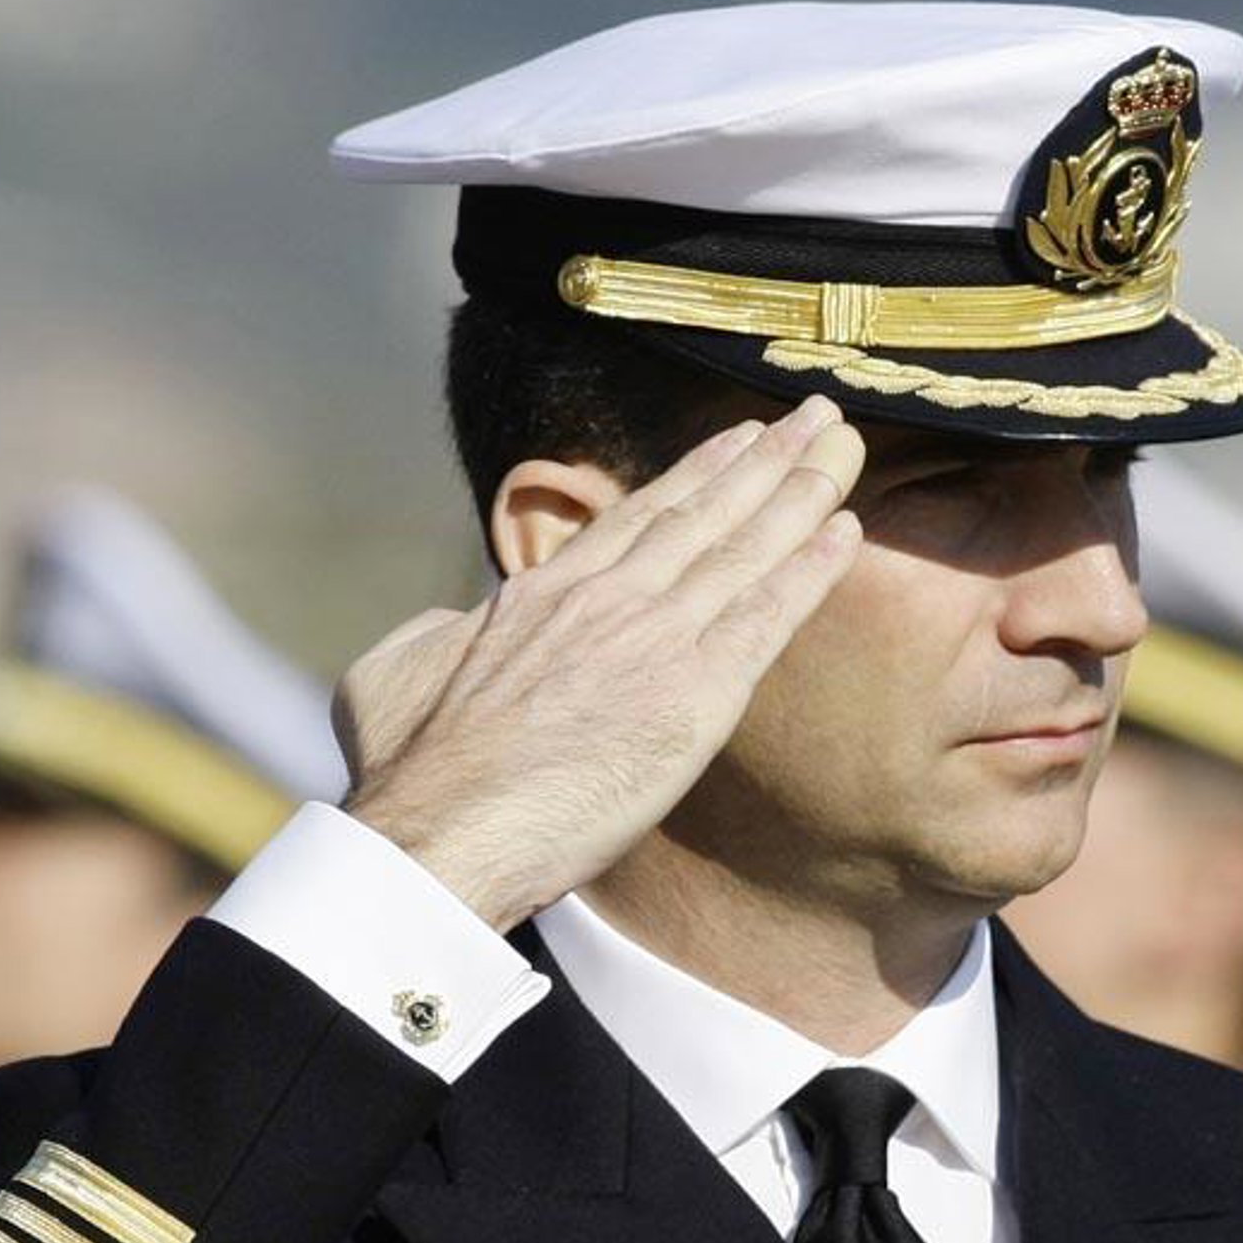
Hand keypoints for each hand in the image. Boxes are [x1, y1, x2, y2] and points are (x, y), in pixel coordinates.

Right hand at [335, 397, 864, 929]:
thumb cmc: (409, 767)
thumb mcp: (396, 672)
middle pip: (704, 513)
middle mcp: (606, 599)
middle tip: (820, 415)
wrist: (438, 828)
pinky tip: (846, 533)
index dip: (698, 475)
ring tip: (846, 446)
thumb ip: (438, 636)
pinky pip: (767, 618)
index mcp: (542, 593)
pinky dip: (809, 572)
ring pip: (743, 548)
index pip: (638, 519)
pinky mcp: (693, 695)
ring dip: (802, 491)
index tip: (740, 440)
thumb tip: (449, 625)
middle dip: (768, 458)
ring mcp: (652, 639)